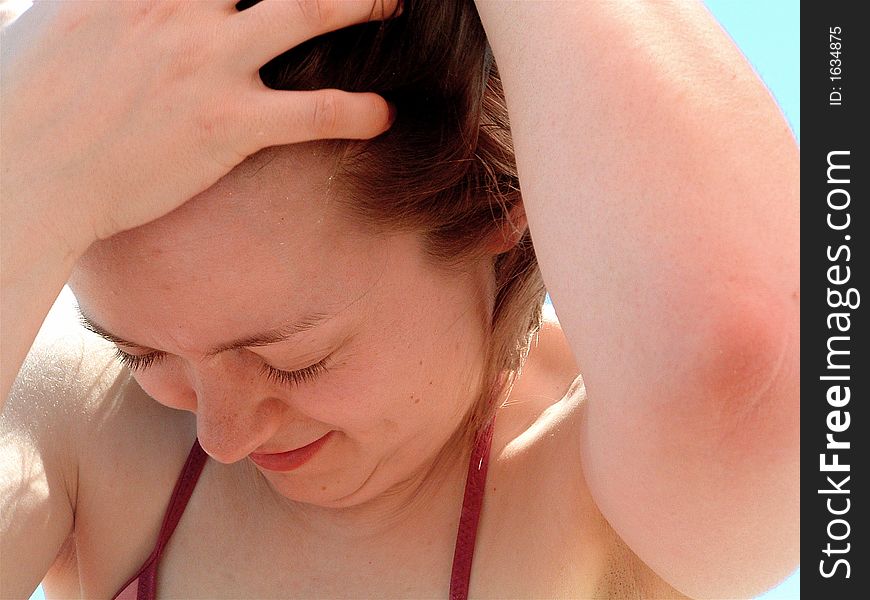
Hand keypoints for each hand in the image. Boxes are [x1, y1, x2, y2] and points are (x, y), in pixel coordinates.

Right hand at [0, 0, 396, 251]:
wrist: (27, 170)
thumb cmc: (34, 96)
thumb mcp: (66, 16)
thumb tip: (132, 0)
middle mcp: (178, 4)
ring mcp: (206, 60)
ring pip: (308, 9)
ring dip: (362, 2)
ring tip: (395, 4)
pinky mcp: (227, 123)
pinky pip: (314, 111)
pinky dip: (360, 111)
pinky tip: (385, 116)